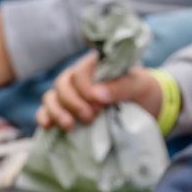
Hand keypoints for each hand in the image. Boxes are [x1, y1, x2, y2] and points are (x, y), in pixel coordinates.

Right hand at [35, 51, 162, 130]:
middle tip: (89, 117)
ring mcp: (71, 94)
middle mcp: (79, 77)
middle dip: (72, 102)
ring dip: (56, 111)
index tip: (99, 105)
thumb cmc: (142, 91)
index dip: (85, 89)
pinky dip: (44, 116)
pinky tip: (47, 126)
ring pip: (51, 96)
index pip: (80, 72)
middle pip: (62, 84)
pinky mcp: (66, 111)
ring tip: (69, 126)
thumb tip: (96, 94)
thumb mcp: (138, 86)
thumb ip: (120, 87)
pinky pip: (46, 110)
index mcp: (95, 65)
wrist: (147, 106)